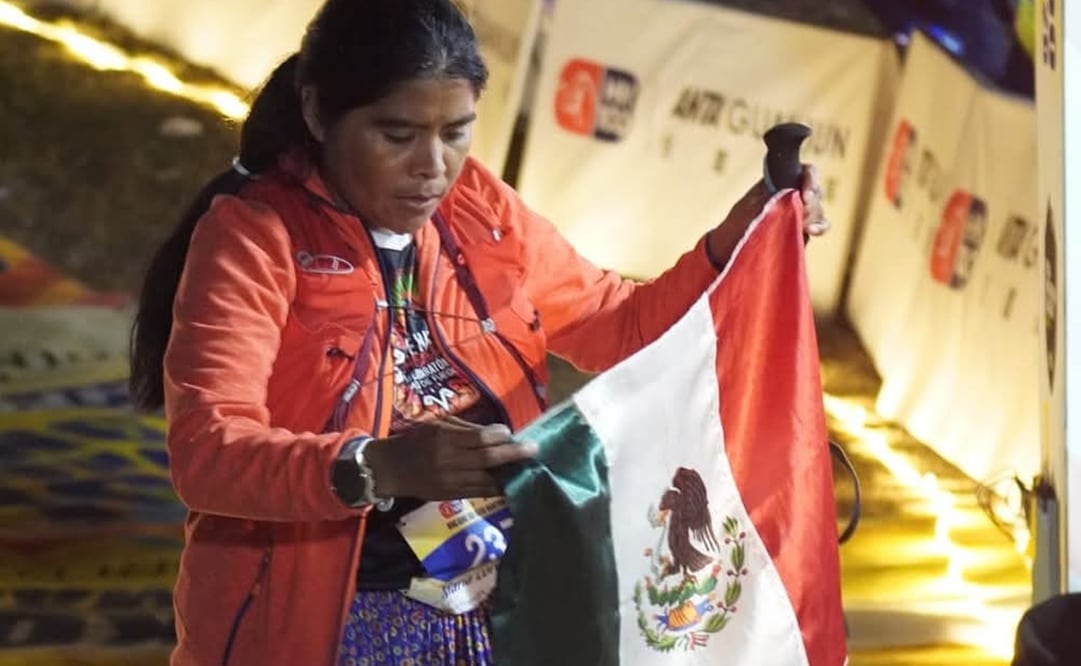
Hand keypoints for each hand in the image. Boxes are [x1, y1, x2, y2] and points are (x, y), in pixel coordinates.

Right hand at [363, 417, 536, 499]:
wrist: (391, 469)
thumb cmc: (416, 441)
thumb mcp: (437, 425)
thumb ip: (465, 429)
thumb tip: (496, 432)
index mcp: (444, 439)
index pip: (480, 438)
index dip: (499, 435)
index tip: (510, 432)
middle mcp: (449, 461)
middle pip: (488, 458)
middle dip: (513, 454)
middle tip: (534, 449)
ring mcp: (451, 481)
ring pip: (487, 479)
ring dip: (508, 472)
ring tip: (526, 466)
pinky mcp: (452, 496)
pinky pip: (480, 492)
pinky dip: (496, 487)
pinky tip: (510, 482)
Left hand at [706, 165, 829, 267]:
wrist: (734, 244)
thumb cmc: (740, 220)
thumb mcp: (751, 204)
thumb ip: (771, 197)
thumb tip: (789, 194)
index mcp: (782, 181)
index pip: (806, 171)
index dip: (811, 178)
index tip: (806, 193)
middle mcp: (795, 193)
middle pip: (816, 191)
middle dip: (811, 202)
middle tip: (802, 209)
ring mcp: (801, 211)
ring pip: (819, 208)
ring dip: (814, 215)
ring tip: (803, 224)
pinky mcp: (804, 228)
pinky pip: (821, 225)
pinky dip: (820, 227)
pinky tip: (811, 231)